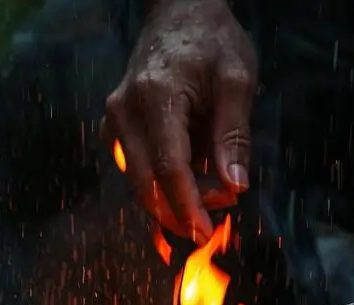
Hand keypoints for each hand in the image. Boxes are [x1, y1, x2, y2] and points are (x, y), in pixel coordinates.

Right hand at [102, 0, 256, 242]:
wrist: (180, 11)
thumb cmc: (212, 42)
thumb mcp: (238, 81)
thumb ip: (235, 135)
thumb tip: (236, 186)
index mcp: (155, 97)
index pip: (169, 168)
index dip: (188, 207)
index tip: (208, 233)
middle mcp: (125, 111)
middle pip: (145, 183)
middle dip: (179, 211)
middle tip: (214, 224)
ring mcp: (115, 119)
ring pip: (137, 181)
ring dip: (171, 201)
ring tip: (211, 200)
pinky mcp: (117, 126)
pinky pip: (135, 168)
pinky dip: (161, 186)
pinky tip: (190, 189)